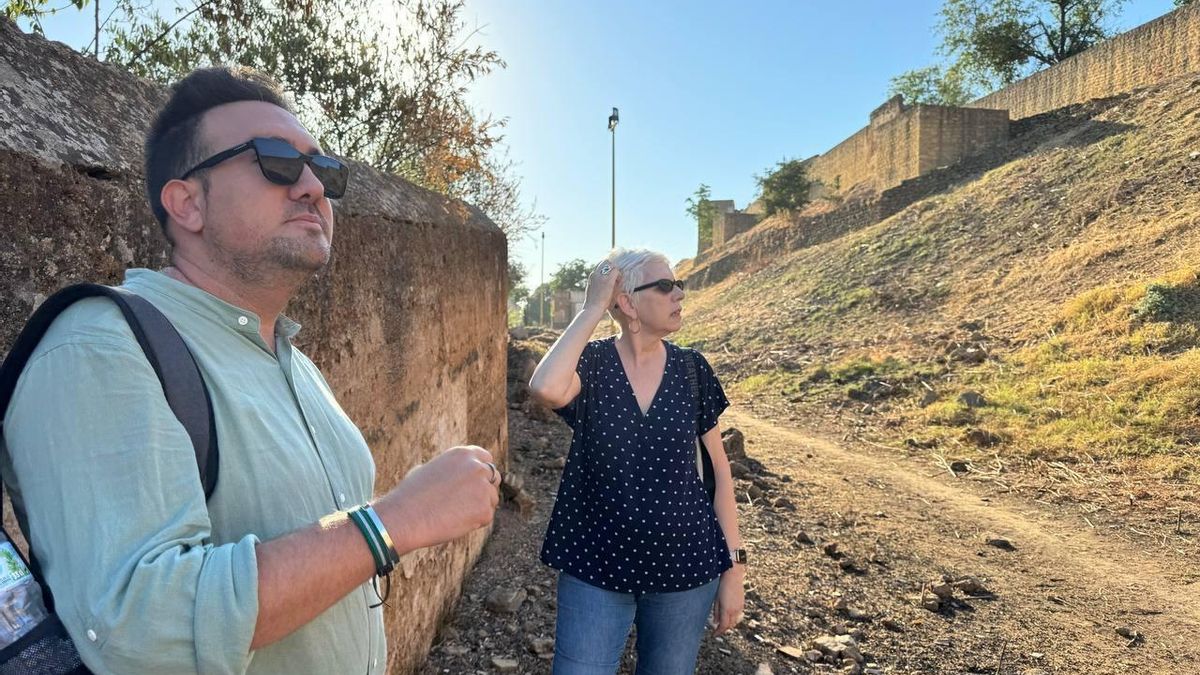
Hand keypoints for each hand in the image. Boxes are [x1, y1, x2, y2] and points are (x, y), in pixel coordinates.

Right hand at [378, 445, 499, 551]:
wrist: (404, 517)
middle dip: (485, 489)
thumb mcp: (427, 470)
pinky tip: (454, 523)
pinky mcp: (484, 509)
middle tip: (470, 503)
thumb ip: (448, 469)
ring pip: (492, 499)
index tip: (479, 483)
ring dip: (480, 507)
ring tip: (453, 515)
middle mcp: (476, 467)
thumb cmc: (409, 496)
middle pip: (494, 478)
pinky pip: (486, 517)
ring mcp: (482, 487)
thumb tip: (453, 476)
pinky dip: (474, 523)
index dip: (483, 472)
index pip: (486, 458)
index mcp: (462, 454)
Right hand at [583, 259, 622, 313]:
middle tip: (616, 276)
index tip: (612, 276)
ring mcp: (601, 276)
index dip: (607, 269)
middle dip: (612, 266)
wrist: (592, 309)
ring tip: (618, 280)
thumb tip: (602, 288)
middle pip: (605, 262)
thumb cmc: (593, 305)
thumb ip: (597, 287)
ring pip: (611, 264)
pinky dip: (619, 275)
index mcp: (592, 277)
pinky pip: (616, 270)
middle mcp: (595, 274)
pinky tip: (620, 282)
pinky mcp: (607, 280)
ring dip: (616, 270)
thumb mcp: (593, 293)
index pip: (600, 266)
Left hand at [712, 566, 744, 635]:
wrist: (733, 576)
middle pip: (730, 625)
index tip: (714, 634)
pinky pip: (738, 615)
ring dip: (729, 624)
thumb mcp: (716, 599)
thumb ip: (716, 612)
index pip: (723, 626)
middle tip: (717, 630)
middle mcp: (734, 611)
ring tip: (722, 624)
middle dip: (724, 629)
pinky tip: (728, 616)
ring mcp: (739, 607)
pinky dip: (733, 618)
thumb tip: (715, 621)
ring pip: (735, 621)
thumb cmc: (722, 586)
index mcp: (726, 610)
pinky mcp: (742, 604)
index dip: (718, 632)